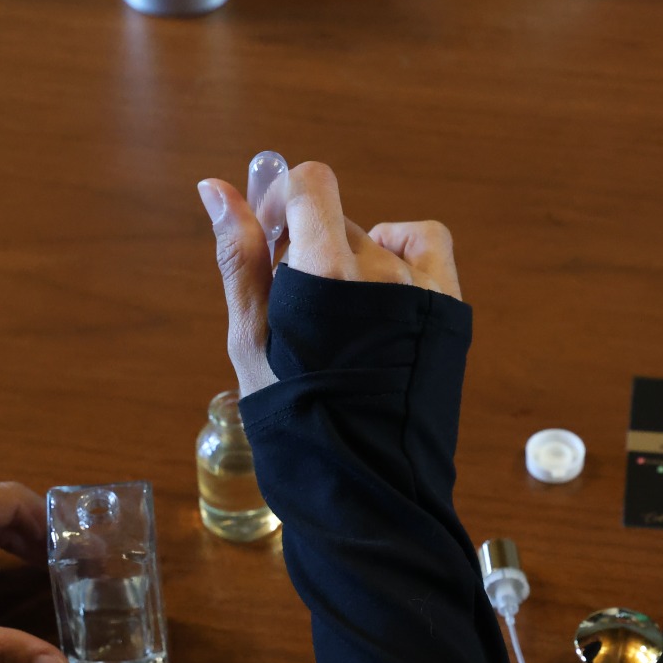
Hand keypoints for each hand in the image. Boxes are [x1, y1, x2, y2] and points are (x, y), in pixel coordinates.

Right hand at [196, 161, 461, 396]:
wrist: (364, 477)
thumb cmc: (295, 414)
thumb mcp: (252, 336)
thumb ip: (239, 257)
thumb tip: (215, 187)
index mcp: (328, 273)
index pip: (312, 184)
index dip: (283, 199)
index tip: (269, 237)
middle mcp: (381, 270)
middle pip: (335, 224)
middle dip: (309, 249)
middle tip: (297, 308)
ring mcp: (421, 287)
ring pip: (374, 242)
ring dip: (350, 263)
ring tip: (338, 321)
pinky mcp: (447, 306)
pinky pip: (427, 244)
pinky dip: (400, 248)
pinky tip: (380, 285)